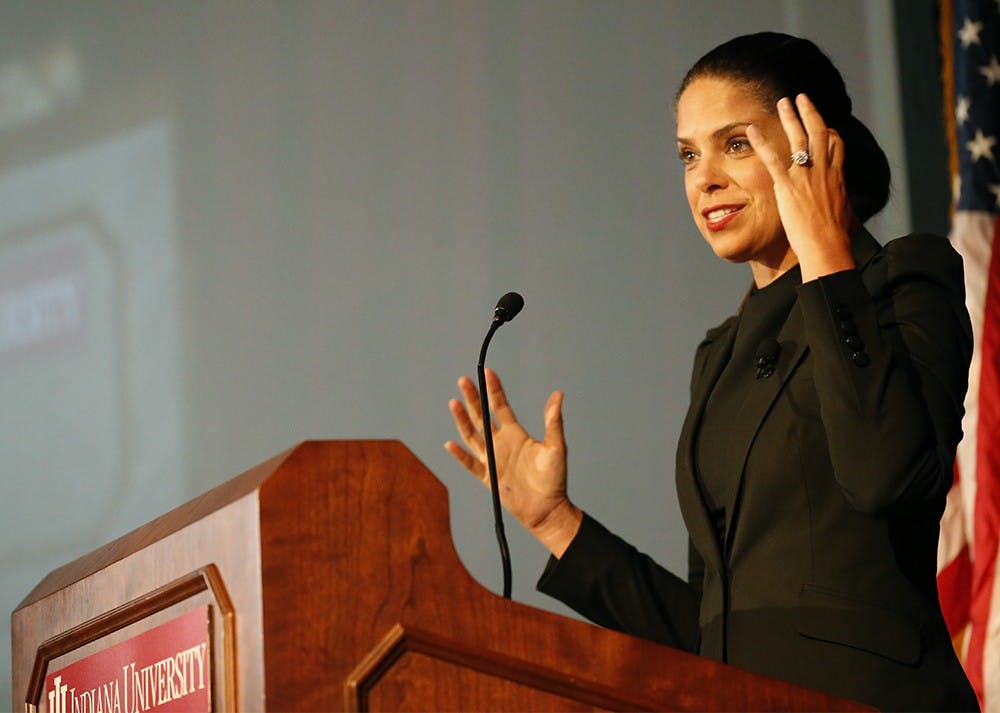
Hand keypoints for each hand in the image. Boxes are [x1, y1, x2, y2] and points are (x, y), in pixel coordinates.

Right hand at [445, 368, 580, 556]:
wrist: (547, 509)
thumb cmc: (554, 478)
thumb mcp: (556, 447)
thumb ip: (553, 421)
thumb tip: (558, 395)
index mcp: (516, 434)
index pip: (500, 406)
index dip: (493, 390)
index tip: (487, 372)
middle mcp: (501, 443)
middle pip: (482, 417)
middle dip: (473, 398)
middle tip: (464, 380)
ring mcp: (493, 460)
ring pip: (472, 436)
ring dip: (463, 420)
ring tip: (454, 403)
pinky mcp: (488, 478)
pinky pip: (471, 464)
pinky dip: (460, 455)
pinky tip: (451, 444)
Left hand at [748, 94, 854, 281]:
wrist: (828, 247)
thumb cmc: (835, 239)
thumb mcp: (844, 215)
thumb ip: (842, 206)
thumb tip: (845, 212)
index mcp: (838, 177)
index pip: (837, 144)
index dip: (829, 130)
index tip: (822, 122)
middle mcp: (824, 171)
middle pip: (819, 132)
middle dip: (810, 112)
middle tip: (801, 97)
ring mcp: (806, 177)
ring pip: (799, 138)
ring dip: (790, 117)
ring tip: (782, 101)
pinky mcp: (788, 187)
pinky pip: (772, 159)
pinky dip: (761, 142)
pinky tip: (751, 131)